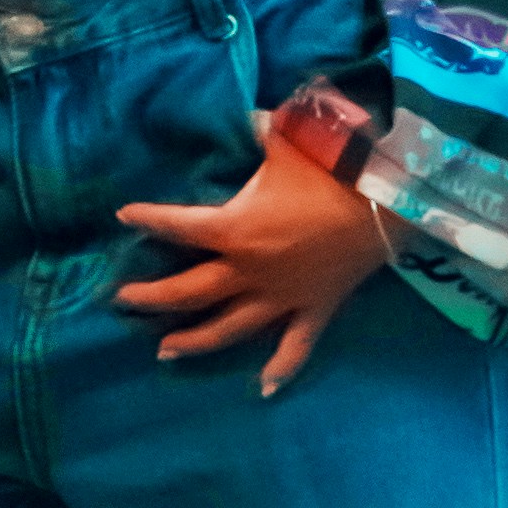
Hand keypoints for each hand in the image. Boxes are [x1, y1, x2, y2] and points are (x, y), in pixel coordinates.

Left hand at [117, 133, 393, 396]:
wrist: (384, 203)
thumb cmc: (329, 169)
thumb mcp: (285, 140)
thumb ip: (259, 130)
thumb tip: (247, 118)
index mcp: (234, 229)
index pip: (177, 226)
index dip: (148, 219)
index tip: (124, 217)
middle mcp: (249, 270)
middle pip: (189, 292)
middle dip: (151, 298)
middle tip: (123, 301)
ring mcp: (280, 297)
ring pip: (228, 328)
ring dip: (194, 341)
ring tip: (164, 351)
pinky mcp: (312, 310)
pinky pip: (294, 347)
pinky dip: (280, 369)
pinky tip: (263, 389)